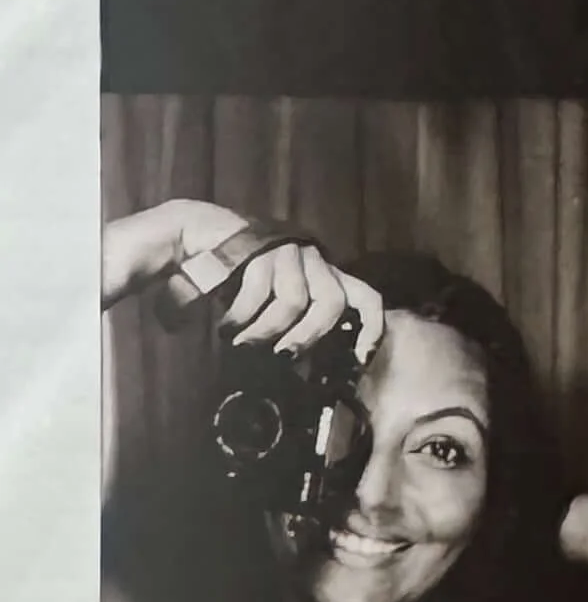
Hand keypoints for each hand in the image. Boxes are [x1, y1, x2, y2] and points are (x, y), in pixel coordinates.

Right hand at [199, 228, 385, 366]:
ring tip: (242, 345)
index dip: (371, 328)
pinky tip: (227, 327)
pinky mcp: (260, 247)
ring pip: (294, 301)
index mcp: (325, 276)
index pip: (366, 297)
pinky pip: (258, 293)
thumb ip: (290, 327)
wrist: (202, 231)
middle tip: (282, 357)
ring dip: (265, 331)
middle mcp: (314, 260)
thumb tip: (293, 370)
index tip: (360, 359)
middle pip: (332, 301)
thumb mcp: (273, 302)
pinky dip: (241, 318)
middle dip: (308, 335)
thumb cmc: (241, 278)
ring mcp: (289, 251)